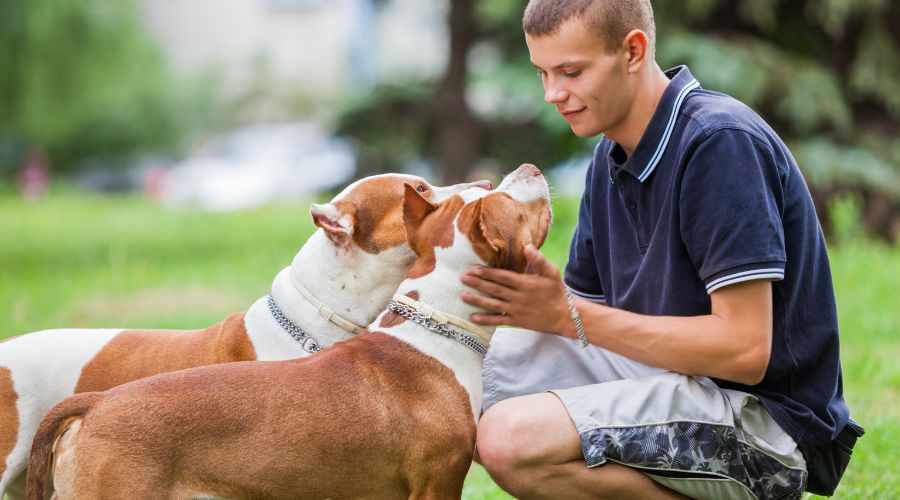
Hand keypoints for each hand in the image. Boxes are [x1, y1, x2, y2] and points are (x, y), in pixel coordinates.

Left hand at [460, 245, 574, 335]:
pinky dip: (486, 320)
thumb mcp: (551, 273)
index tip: (474, 268)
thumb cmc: (556, 291)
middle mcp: (519, 297)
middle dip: (478, 283)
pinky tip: (473, 317)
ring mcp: (516, 311)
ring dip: (477, 300)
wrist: (564, 316)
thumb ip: (538, 260)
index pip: (503, 277)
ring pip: (493, 305)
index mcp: (526, 283)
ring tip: (463, 296)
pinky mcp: (517, 322)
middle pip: (495, 289)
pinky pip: (499, 321)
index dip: (488, 273)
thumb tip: (527, 246)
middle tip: (462, 278)